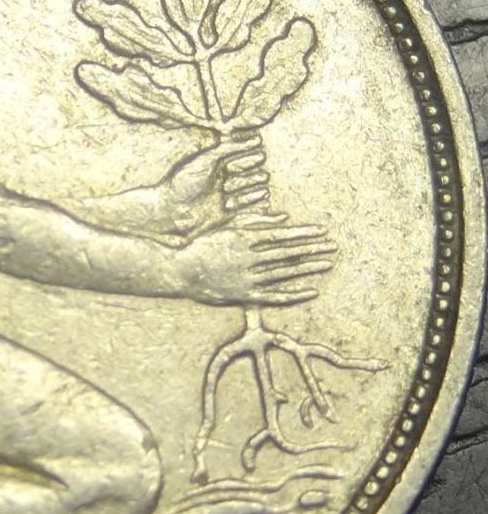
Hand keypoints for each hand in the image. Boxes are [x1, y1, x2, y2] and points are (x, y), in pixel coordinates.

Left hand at [159, 133, 268, 236]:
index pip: (245, 155)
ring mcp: (226, 198)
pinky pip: (251, 216)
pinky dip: (265, 218)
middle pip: (252, 174)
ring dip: (247, 194)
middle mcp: (224, 180)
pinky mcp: (226, 217)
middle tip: (232, 180)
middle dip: (246, 176)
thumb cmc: (180, 184)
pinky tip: (282, 216)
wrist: (165, 214)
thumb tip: (255, 136)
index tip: (251, 151)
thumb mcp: (204, 161)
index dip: (248, 154)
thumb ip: (228, 148)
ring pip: (253, 193)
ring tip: (239, 196)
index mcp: (217, 163)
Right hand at [177, 215, 336, 306]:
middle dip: (313, 249)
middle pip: (288, 253)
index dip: (305, 233)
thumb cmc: (203, 245)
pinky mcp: (245, 296)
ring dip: (309, 268)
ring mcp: (249, 278)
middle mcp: (250, 258)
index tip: (323, 231)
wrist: (180, 271)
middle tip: (333, 247)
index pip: (282, 235)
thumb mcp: (227, 226)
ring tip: (327, 263)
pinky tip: (311, 290)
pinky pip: (275, 296)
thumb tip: (283, 218)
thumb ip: (255, 221)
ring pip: (286, 273)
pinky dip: (294, 294)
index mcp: (246, 238)